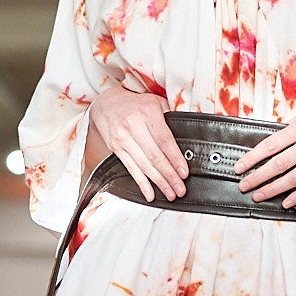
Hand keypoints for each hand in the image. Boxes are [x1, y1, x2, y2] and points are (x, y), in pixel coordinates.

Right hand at [88, 87, 187, 202]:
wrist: (106, 104)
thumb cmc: (136, 104)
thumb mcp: (155, 102)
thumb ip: (170, 117)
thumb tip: (188, 136)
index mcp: (148, 112)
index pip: (164, 140)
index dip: (175, 158)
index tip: (184, 173)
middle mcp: (133, 125)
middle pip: (154, 156)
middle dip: (169, 176)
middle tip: (180, 190)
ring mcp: (123, 138)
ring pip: (144, 165)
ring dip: (158, 182)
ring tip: (170, 194)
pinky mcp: (116, 148)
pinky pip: (131, 169)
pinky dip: (141, 183)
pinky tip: (150, 194)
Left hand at [237, 85, 295, 207]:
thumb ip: (292, 127)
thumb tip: (275, 140)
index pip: (269, 146)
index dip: (251, 159)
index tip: (239, 167)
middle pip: (277, 165)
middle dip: (257, 177)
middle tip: (244, 185)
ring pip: (293, 179)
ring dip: (273, 189)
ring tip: (259, 195)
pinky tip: (286, 202)